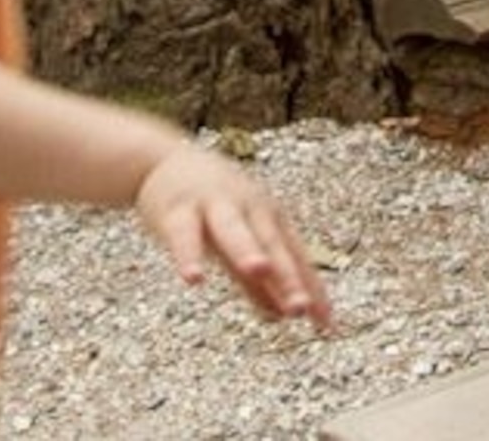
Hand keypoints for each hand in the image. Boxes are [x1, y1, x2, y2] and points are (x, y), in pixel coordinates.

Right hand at [133, 139, 333, 330]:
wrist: (162, 161)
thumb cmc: (211, 205)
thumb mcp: (238, 243)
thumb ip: (256, 282)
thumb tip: (281, 317)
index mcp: (268, 216)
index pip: (295, 256)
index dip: (311, 290)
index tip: (326, 326)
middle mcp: (248, 207)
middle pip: (272, 243)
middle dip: (287, 275)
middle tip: (301, 307)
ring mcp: (214, 205)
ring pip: (233, 229)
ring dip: (247, 249)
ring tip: (260, 270)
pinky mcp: (178, 210)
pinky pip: (184, 234)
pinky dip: (189, 255)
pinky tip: (193, 278)